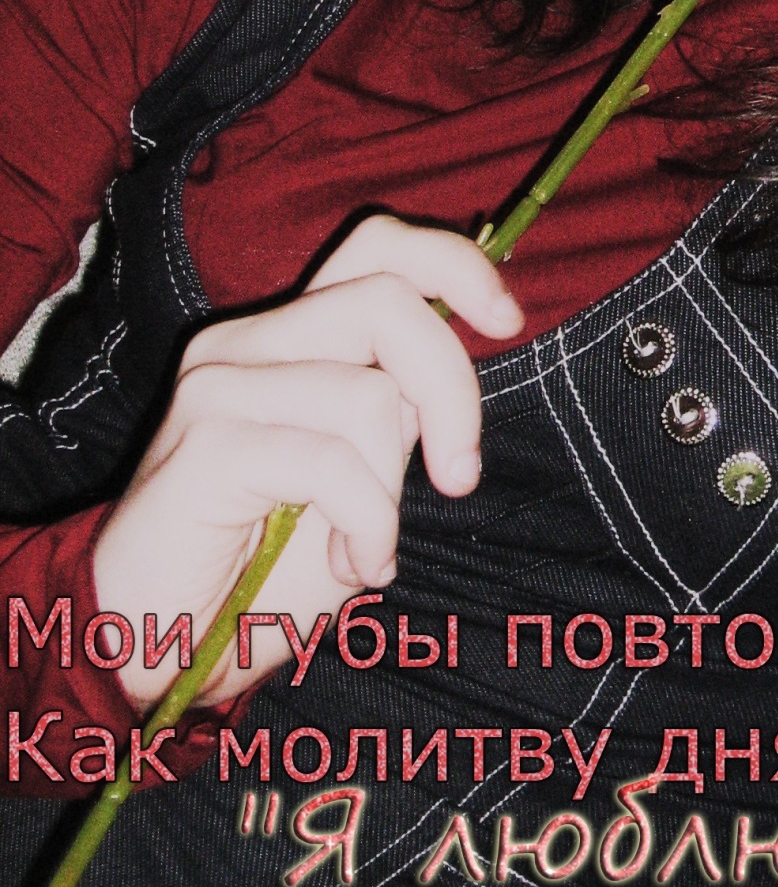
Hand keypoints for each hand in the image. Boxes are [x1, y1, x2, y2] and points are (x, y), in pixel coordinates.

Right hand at [92, 215, 521, 712]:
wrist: (161, 640)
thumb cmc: (264, 564)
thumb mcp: (358, 475)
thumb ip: (393, 412)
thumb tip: (449, 380)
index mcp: (290, 334)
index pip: (377, 246)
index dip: (455, 265)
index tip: (508, 321)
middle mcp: (248, 339)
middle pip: (389, 301)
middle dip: (452, 391)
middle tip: (459, 475)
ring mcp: (220, 384)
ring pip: (369, 395)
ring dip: (391, 493)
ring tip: (367, 548)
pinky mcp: (206, 442)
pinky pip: (332, 464)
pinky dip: (367, 525)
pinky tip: (353, 565)